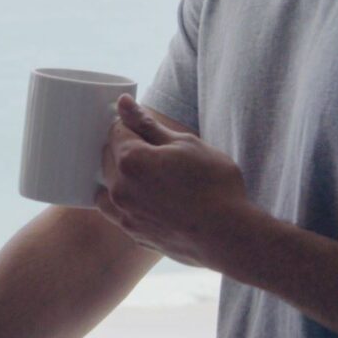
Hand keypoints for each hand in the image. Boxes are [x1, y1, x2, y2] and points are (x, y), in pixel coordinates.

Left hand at [95, 95, 262, 269]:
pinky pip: (117, 211)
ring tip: (152, 179)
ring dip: (122, 178)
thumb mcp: (186, 144)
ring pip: (109, 187)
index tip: (149, 132)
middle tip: (158, 155)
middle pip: (108, 158)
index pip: (116, 131)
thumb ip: (148, 124)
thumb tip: (123, 103)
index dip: (133, 126)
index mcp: (131, 160)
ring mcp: (124, 214)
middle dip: (126, 150)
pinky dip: (127, 202)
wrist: (229, 235)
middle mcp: (119, 188)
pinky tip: (151, 202)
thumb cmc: (213, 185)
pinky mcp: (133, 233)